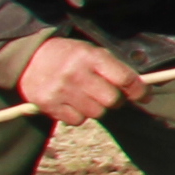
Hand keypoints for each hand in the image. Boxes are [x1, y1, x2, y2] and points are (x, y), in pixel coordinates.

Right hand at [12, 38, 144, 124]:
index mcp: (91, 57)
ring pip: (96, 113)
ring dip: (97, 108)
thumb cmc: (70, 57)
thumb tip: (141, 91)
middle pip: (112, 100)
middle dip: (116, 100)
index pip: (124, 79)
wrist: (30, 58)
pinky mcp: (48, 104)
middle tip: (110, 95)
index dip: (139, 91)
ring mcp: (61, 90)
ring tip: (86, 96)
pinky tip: (72, 102)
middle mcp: (76, 73)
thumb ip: (115, 70)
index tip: (144, 96)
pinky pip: (78, 120)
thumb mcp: (93, 53)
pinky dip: (79, 115)